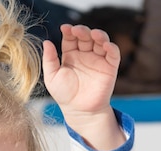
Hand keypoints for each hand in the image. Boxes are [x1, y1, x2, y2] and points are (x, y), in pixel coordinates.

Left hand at [43, 25, 123, 149]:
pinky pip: (113, 54)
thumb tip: (46, 42)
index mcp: (71, 55)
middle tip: (77, 31)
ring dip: (98, 35)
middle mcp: (85, 55)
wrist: (79, 111)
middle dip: (82, 31)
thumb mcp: (52, 77)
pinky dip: (111, 47)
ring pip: (100, 41)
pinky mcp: (109, 68)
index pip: (71, 38)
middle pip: (86, 36)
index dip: (69, 31)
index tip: (65, 28)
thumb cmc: (64, 95)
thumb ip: (49, 60)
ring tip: (93, 34)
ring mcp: (98, 60)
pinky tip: (106, 46)